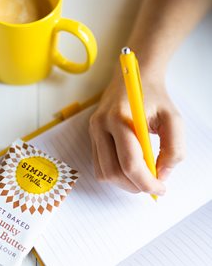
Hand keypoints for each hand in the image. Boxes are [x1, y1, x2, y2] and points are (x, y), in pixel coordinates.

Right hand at [89, 68, 184, 194]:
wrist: (133, 77)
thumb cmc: (154, 97)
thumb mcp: (173, 119)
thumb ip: (173, 149)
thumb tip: (162, 175)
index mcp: (119, 117)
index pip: (129, 162)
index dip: (146, 182)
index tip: (161, 188)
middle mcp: (100, 125)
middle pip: (113, 172)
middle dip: (136, 185)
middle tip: (154, 185)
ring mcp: (93, 131)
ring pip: (104, 173)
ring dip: (125, 183)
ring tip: (143, 176)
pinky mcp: (92, 137)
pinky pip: (100, 167)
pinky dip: (117, 175)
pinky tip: (131, 168)